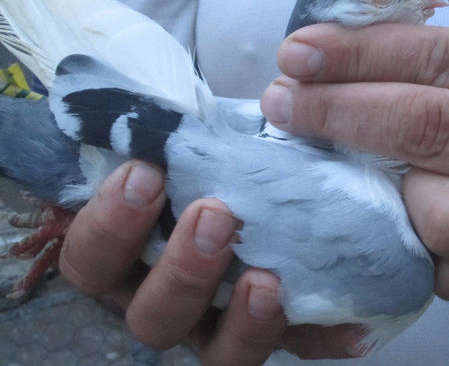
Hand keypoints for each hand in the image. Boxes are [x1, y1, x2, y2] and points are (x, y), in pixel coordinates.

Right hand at [60, 161, 365, 362]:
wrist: (255, 180)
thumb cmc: (206, 159)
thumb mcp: (188, 144)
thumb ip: (179, 138)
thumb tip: (180, 111)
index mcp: (128, 257)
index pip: (91, 260)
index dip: (110, 226)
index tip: (148, 173)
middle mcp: (166, 298)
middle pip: (152, 317)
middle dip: (182, 270)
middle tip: (215, 215)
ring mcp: (218, 324)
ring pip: (216, 354)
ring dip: (242, 322)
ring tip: (268, 282)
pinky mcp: (272, 330)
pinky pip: (298, 349)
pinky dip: (323, 338)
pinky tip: (353, 326)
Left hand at [261, 19, 448, 304]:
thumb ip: (440, 47)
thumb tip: (339, 51)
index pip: (443, 59)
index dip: (361, 55)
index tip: (298, 52)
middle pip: (432, 128)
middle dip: (339, 112)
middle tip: (282, 100)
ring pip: (436, 212)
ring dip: (369, 185)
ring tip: (334, 158)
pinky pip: (441, 265)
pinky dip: (399, 237)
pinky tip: (381, 210)